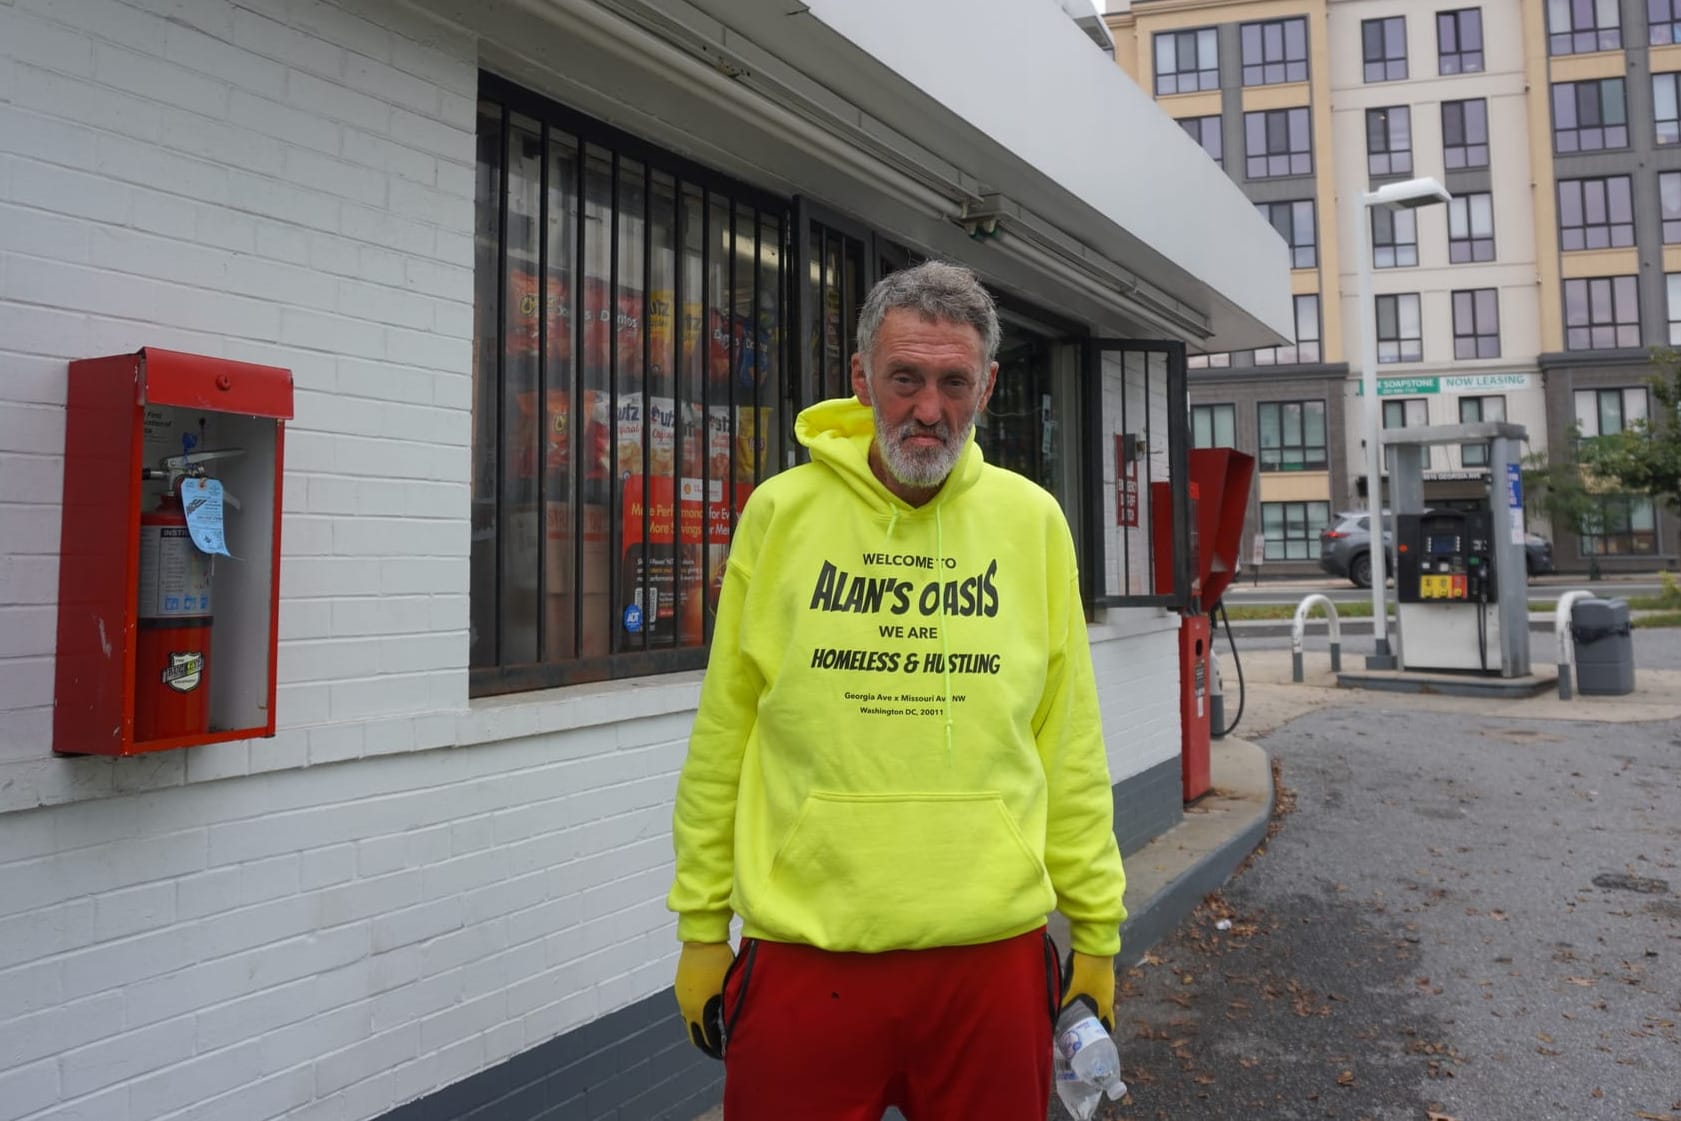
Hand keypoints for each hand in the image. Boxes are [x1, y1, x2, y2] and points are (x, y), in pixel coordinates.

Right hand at [675, 941, 733, 1058]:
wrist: (702, 941)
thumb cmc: (720, 963)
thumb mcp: (729, 987)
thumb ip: (729, 1008)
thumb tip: (732, 1025)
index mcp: (699, 1010)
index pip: (706, 1039)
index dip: (716, 1048)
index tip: (725, 1053)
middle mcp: (687, 1007)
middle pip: (694, 1036)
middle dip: (706, 1044)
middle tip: (719, 1048)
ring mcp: (682, 996)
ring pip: (689, 1022)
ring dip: (699, 1028)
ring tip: (713, 1031)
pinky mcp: (681, 987)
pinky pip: (687, 1008)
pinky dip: (696, 1015)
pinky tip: (706, 1012)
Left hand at [1061, 950, 1116, 1032]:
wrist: (1095, 946)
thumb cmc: (1086, 970)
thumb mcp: (1071, 988)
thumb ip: (1063, 1004)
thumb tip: (1054, 1018)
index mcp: (1104, 1006)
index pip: (1106, 1027)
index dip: (1096, 1034)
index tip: (1084, 1039)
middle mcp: (1109, 999)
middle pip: (1103, 1017)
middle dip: (1093, 1023)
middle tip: (1078, 1027)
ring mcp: (1107, 987)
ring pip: (1099, 1004)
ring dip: (1089, 1009)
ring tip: (1074, 1012)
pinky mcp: (1103, 977)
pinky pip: (1097, 993)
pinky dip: (1089, 997)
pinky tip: (1077, 994)